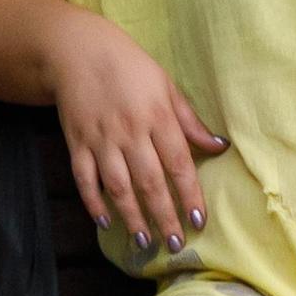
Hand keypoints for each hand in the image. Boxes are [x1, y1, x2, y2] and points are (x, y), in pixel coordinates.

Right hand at [48, 14, 227, 247]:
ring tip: (144, 241)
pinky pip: (84, 178)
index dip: (189, 195)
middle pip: (150, 182)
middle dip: (164, 216)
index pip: (178, 164)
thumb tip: (220, 147)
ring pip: (118, 186)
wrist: (78, 51)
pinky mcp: (75, 142)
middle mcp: (130, 131)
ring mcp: (100, 139)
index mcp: (157, 117)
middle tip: (174, 244)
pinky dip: (93, 202)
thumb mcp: (167, 87)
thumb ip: (190, 121)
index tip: (198, 221)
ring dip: (132, 217)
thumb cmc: (130, 68)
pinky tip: (104, 222)